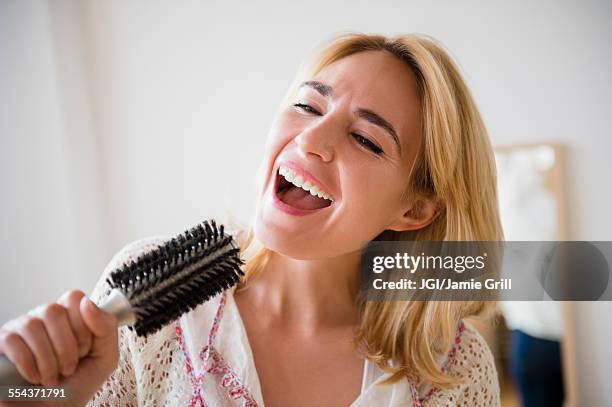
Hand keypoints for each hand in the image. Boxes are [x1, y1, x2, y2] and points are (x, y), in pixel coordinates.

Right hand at [0, 291, 118, 405]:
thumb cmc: (76, 386)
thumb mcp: (104, 358)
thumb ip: (106, 327)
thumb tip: (87, 303)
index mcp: (68, 317)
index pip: (73, 297)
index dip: (82, 325)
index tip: (85, 351)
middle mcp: (42, 318)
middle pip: (53, 310)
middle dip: (66, 346)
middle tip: (69, 368)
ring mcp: (20, 330)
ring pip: (33, 325)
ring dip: (48, 359)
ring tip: (52, 378)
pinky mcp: (2, 344)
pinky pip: (12, 341)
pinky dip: (28, 364)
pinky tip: (34, 378)